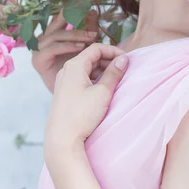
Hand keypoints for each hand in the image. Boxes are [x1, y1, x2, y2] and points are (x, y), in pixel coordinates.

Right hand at [32, 9, 103, 92]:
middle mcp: (44, 41)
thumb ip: (88, 30)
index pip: (61, 17)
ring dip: (75, 34)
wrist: (71, 101)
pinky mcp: (38, 61)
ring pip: (55, 35)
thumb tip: (93, 11)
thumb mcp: (86, 48)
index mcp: (53, 36)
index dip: (73, 11)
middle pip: (56, 23)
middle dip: (74, 20)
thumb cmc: (80, 75)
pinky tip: (81, 48)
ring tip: (92, 38)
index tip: (88, 6)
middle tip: (92, 22)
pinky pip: (51, 48)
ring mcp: (39, 50)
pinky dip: (66, 46)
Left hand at [43, 42, 128, 166]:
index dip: (113, 51)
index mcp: (74, 66)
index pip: (96, 48)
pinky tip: (103, 89)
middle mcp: (66, 71)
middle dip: (109, 60)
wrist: (62, 139)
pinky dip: (94, 79)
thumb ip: (114, 73)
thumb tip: (123, 59)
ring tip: (116, 80)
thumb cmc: (82, 115)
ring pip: (87, 69)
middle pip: (91, 57)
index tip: (126, 59)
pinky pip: (81, 79)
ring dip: (102, 70)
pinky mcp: (65, 93)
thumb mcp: (103, 92)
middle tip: (124, 70)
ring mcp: (64, 82)